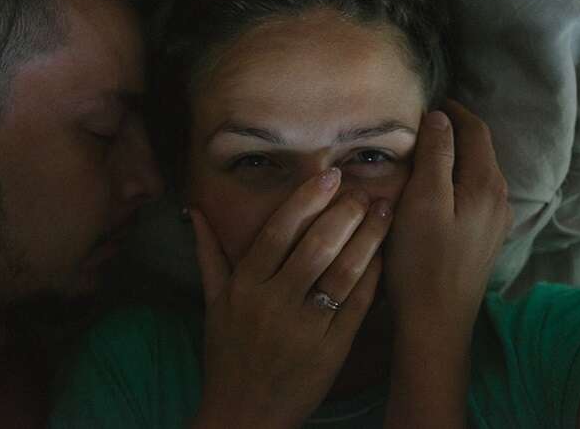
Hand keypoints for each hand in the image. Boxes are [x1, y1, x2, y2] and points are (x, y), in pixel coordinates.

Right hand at [190, 169, 392, 428]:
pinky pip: (357, 305)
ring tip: (384, 212)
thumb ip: (208, 255)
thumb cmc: (227, 354)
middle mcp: (273, 303)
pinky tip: (383, 254)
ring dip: (368, 238)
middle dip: (344, 213)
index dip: (305, 201)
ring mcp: (305, 328)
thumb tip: (195, 213)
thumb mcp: (213, 304)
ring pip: (342, 273)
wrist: (243, 414)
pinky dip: (372, 276)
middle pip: (315, 247)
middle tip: (364, 191)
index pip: (277, 233)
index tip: (329, 176)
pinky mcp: (332, 350)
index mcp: (244, 288)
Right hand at [384, 100, 512, 336]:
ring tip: (425, 153)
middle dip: (456, 133)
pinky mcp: (484, 240)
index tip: (428, 103)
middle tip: (422, 125)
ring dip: (456, 157)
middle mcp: (499, 200)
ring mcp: (494, 223)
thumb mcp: (422, 201)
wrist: (435, 320)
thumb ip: (435, 156)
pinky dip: (457, 181)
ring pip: (477, 175)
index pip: (476, 132)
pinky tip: (437, 190)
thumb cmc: (421, 260)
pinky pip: (474, 196)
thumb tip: (440, 118)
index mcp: (485, 185)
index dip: (454, 112)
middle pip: (481, 152)